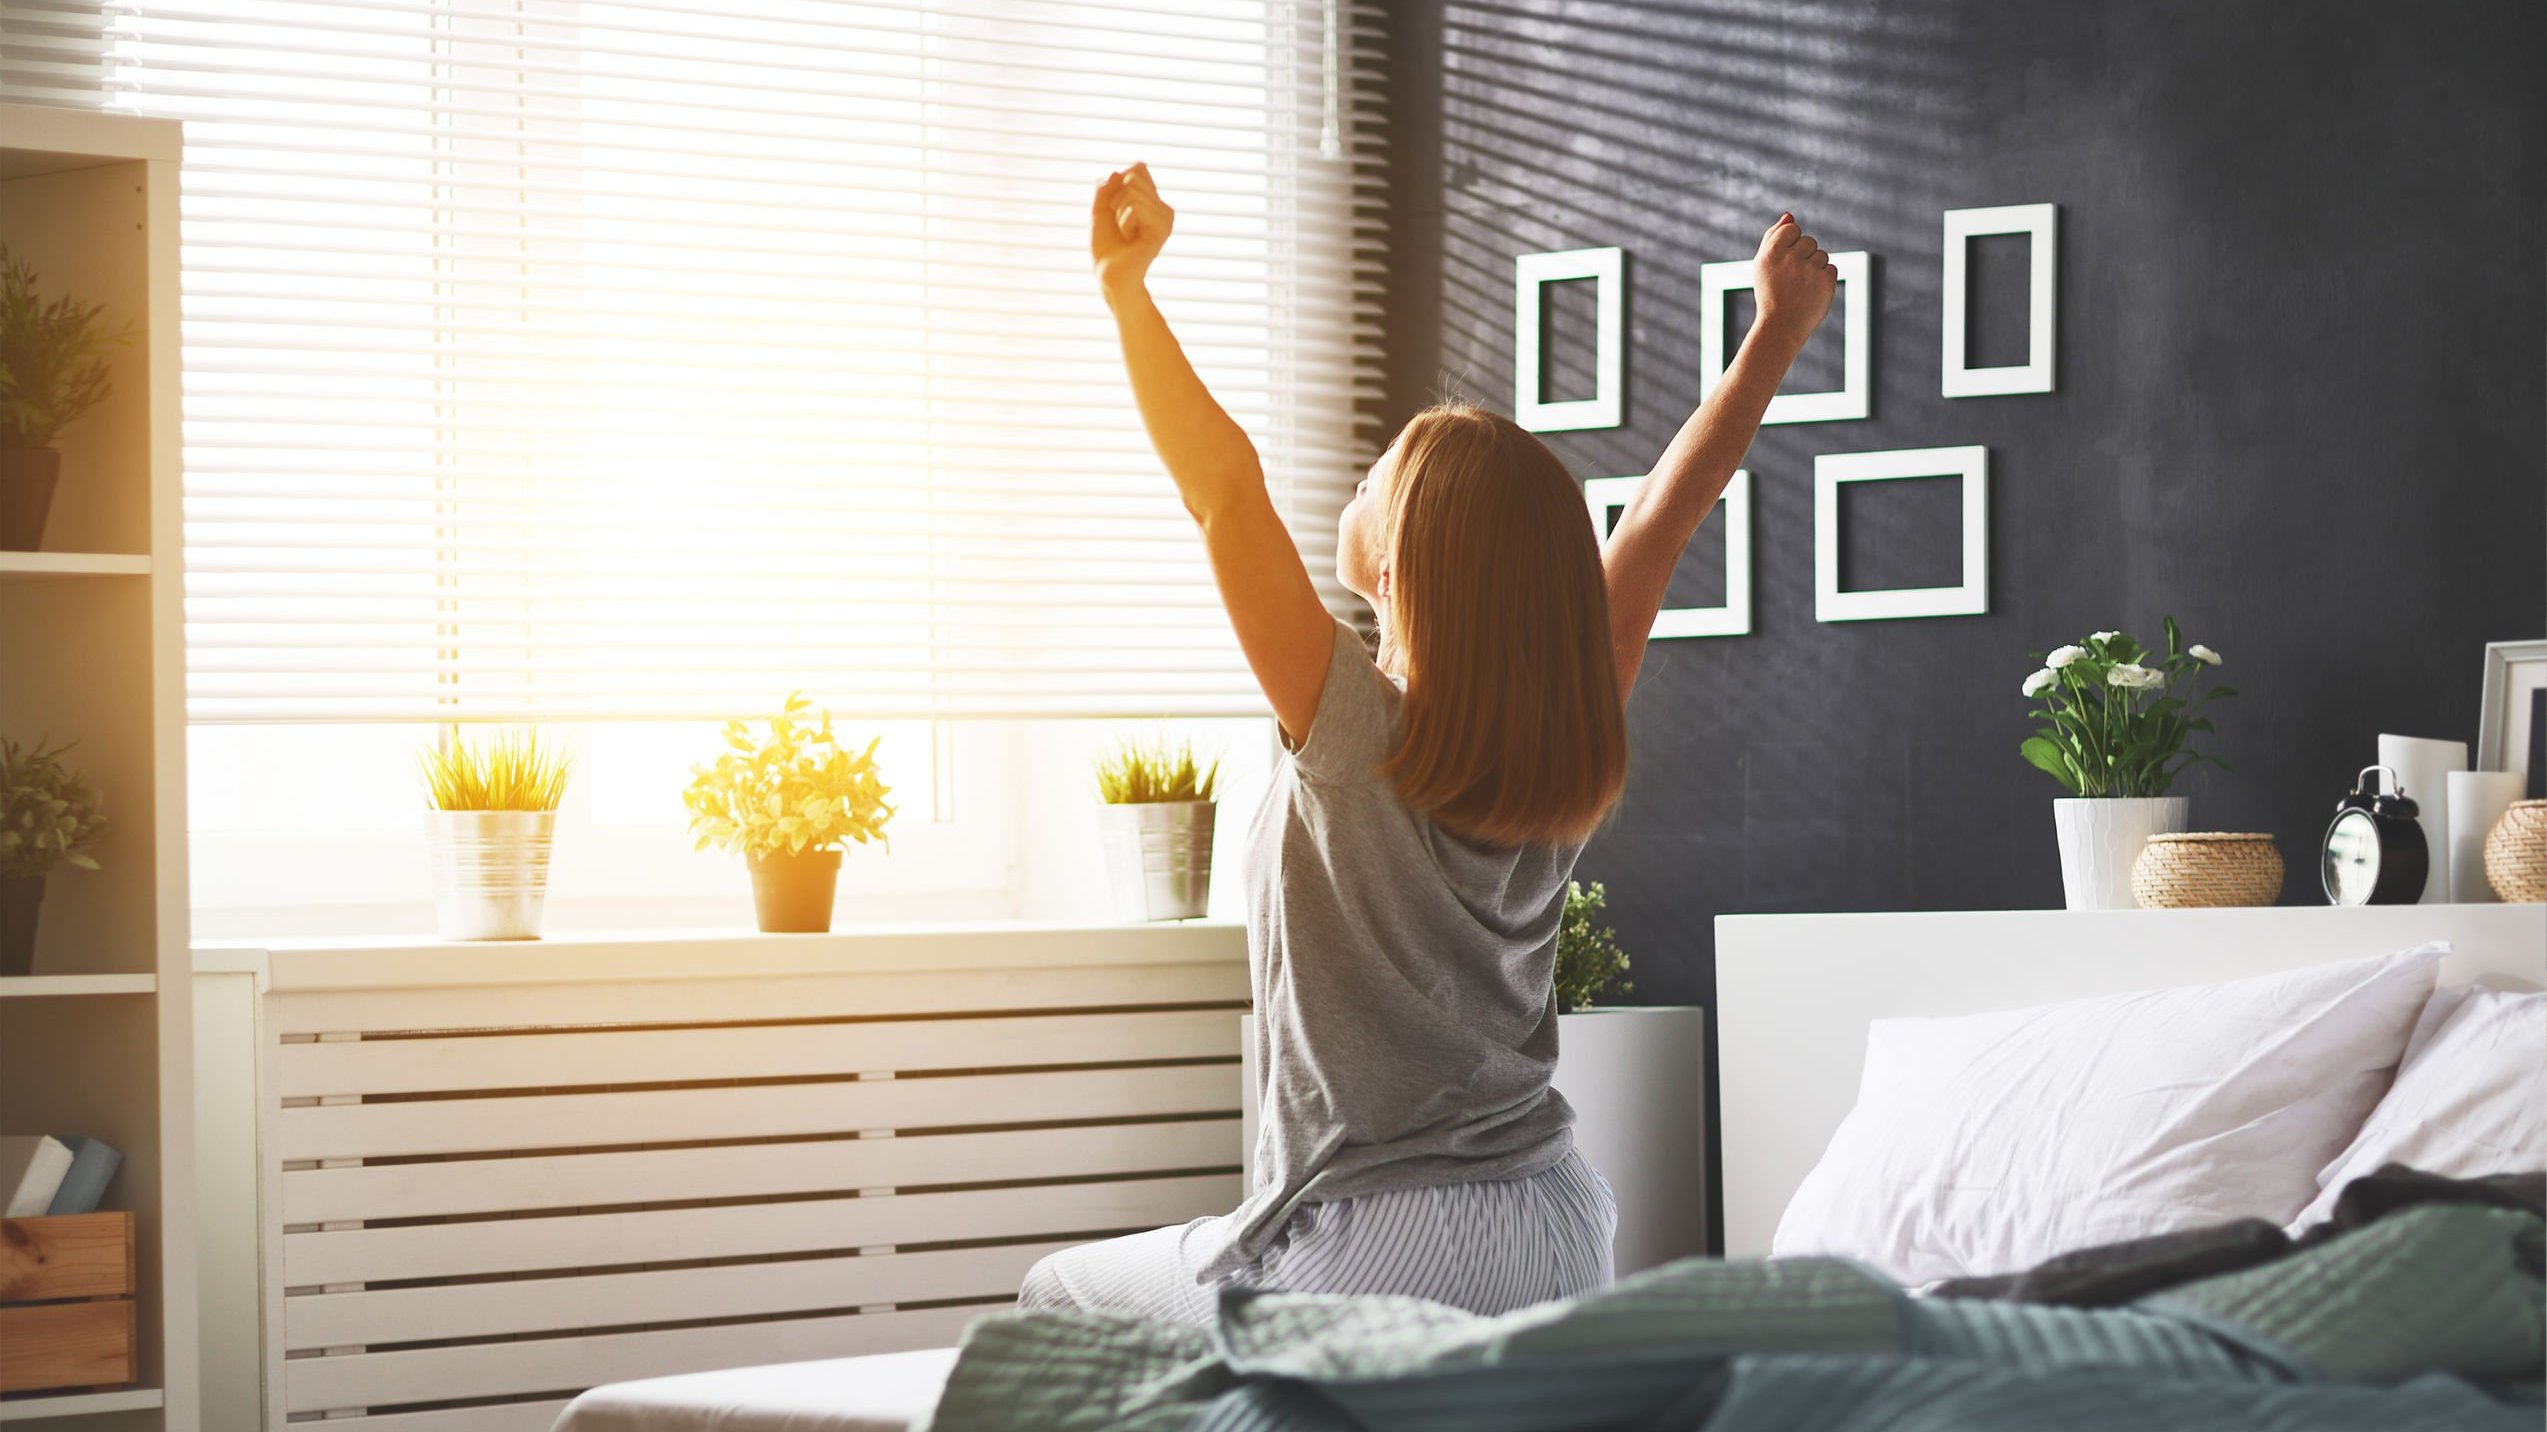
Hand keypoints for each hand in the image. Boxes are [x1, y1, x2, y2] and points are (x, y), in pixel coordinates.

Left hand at [1092, 162, 1174, 295]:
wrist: (1110, 274)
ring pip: (1133, 191)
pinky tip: (1131, 240)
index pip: (1137, 171)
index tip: (1116, 212)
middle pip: (1133, 177)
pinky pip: (1136, 207)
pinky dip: (1125, 222)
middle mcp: (1162, 208)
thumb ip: (1106, 189)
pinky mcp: (1163, 229)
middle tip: (1120, 225)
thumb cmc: (1106, 247)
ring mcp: (1165, 218)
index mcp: (1152, 202)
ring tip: (1126, 234)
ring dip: (1119, 213)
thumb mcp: (1100, 210)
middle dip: (1116, 200)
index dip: (1116, 189)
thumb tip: (1118, 172)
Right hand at [1752, 213, 1836, 348]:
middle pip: (1809, 241)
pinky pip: (1831, 268)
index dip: (1790, 244)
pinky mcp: (1825, 282)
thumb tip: (1789, 215)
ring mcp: (1809, 270)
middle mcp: (1790, 259)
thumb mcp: (1763, 264)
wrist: (1780, 326)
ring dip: (1815, 267)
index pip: (1792, 228)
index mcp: (1771, 252)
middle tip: (1791, 279)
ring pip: (1822, 254)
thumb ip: (1773, 236)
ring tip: (1801, 287)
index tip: (1784, 262)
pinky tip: (1811, 292)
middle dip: (1804, 256)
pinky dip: (1824, 279)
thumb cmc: (1770, 293)